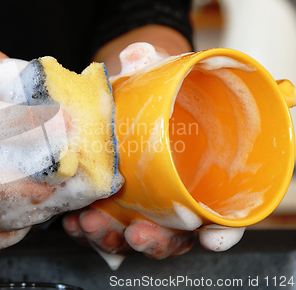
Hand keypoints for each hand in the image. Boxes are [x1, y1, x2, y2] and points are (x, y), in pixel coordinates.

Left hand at [62, 26, 245, 261]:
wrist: (133, 95)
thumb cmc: (160, 92)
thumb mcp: (160, 74)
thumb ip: (152, 64)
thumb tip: (136, 54)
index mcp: (202, 176)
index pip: (224, 213)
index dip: (223, 232)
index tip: (211, 239)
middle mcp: (175, 198)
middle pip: (176, 236)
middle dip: (155, 240)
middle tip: (135, 232)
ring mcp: (144, 205)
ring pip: (135, 235)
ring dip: (113, 238)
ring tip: (89, 224)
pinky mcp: (114, 204)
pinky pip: (103, 226)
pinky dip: (87, 230)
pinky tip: (71, 221)